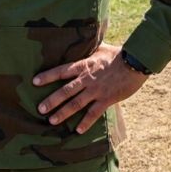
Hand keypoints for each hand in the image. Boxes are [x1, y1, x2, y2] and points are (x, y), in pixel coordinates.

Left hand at [32, 44, 146, 133]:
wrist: (136, 62)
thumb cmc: (118, 55)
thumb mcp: (100, 48)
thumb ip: (89, 49)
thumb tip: (81, 40)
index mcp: (84, 65)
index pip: (62, 71)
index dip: (48, 76)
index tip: (34, 81)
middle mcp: (87, 79)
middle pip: (65, 91)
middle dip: (51, 100)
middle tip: (40, 109)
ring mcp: (96, 90)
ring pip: (76, 104)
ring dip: (63, 113)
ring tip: (52, 121)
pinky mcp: (107, 99)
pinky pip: (94, 113)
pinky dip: (86, 122)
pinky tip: (78, 130)